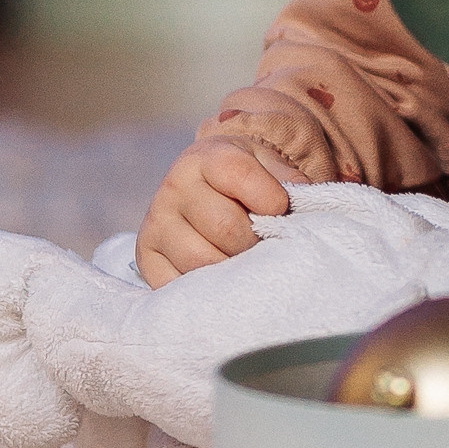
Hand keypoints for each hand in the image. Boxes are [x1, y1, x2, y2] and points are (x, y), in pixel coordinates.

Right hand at [136, 128, 292, 283]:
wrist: (205, 189)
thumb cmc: (245, 181)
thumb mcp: (268, 164)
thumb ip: (288, 178)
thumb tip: (302, 202)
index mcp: (205, 157)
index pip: (240, 177)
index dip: (272, 200)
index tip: (281, 209)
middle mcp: (174, 186)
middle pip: (226, 227)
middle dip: (255, 241)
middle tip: (263, 243)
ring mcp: (156, 223)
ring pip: (202, 262)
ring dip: (233, 270)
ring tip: (244, 260)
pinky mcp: (146, 257)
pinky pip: (178, 286)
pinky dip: (205, 290)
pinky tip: (219, 278)